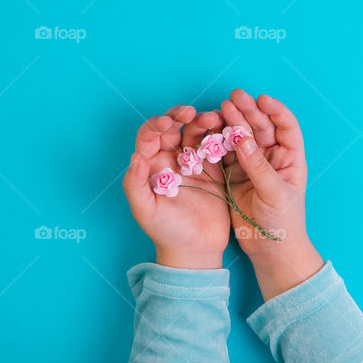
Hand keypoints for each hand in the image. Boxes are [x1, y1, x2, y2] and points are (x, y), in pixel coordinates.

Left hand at [123, 106, 230, 268]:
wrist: (195, 250)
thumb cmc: (165, 232)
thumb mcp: (144, 211)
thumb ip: (134, 184)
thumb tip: (135, 157)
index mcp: (151, 165)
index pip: (150, 136)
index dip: (157, 124)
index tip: (168, 122)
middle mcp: (171, 159)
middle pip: (174, 128)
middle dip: (182, 116)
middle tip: (192, 112)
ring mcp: (193, 162)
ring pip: (196, 133)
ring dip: (203, 122)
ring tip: (214, 118)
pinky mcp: (214, 169)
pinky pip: (217, 146)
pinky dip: (221, 135)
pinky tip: (227, 130)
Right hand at [220, 89, 323, 298]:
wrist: (269, 250)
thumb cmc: (283, 223)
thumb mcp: (274, 193)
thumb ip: (258, 166)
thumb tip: (242, 138)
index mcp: (290, 158)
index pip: (286, 127)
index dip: (276, 111)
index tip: (261, 100)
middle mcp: (272, 158)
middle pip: (261, 128)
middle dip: (248, 111)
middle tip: (234, 98)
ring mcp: (252, 165)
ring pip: (241, 138)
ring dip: (232, 123)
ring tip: (220, 109)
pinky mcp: (234, 176)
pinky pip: (226, 153)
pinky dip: (219, 141)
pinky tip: (210, 130)